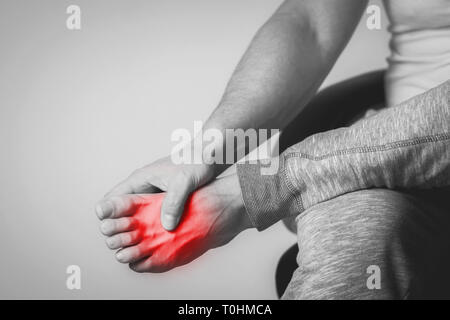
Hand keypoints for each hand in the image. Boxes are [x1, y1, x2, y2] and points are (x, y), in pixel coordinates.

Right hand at [96, 173, 250, 271]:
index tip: (110, 231)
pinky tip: (158, 241)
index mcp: (140, 179)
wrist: (210, 155)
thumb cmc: (195, 162)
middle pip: (122, 211)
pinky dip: (152, 228)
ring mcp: (154, 195)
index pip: (113, 199)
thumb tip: (166, 226)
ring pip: (137, 216)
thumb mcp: (184, 182)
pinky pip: (153, 217)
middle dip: (121, 227)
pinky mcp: (165, 201)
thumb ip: (174, 202)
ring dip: (137, 230)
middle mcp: (143, 187)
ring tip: (139, 248)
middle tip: (124, 245)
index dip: (107, 215)